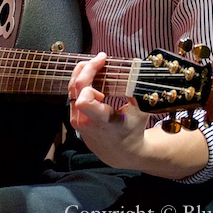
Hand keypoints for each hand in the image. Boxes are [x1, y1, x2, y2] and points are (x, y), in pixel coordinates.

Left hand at [67, 53, 149, 168]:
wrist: (120, 154)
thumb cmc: (132, 132)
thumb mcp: (140, 113)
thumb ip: (137, 92)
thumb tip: (137, 69)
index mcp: (101, 121)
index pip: (83, 100)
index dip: (89, 80)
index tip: (102, 65)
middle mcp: (85, 122)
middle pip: (76, 87)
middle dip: (87, 68)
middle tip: (101, 58)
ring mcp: (77, 120)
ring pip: (72, 89)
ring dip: (83, 73)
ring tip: (97, 64)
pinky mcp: (74, 118)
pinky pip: (73, 94)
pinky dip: (81, 82)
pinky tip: (92, 75)